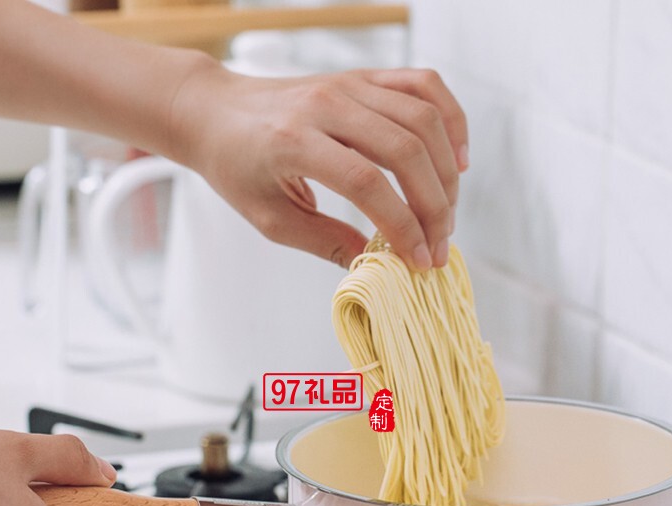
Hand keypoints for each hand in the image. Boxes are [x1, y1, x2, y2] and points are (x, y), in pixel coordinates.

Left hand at [169, 63, 467, 270]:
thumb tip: (373, 263)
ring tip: (446, 215)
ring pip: (423, 118)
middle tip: (439, 246)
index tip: (418, 260)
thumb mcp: (270, 218)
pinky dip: (451, 120)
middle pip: (405, 150)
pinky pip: (424, 86)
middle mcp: (327, 104)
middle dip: (434, 207)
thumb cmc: (235, 165)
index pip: (367, 184)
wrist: (215, 111)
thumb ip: (323, 241)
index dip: (402, 226)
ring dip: (445, 173)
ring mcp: (349, 84)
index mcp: (294, 141)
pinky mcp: (363, 78)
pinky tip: (456, 160)